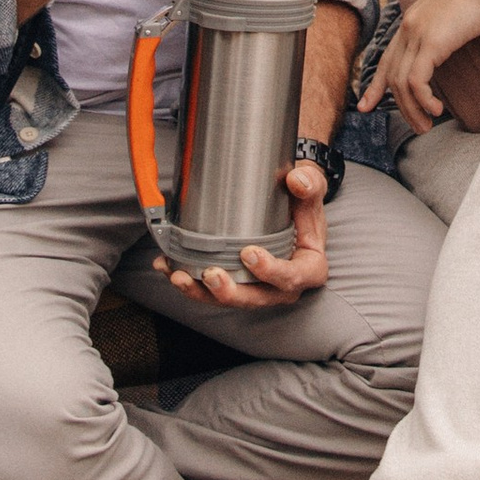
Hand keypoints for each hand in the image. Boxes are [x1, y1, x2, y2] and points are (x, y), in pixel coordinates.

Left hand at [168, 157, 332, 312]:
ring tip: (179, 275)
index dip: (270, 271)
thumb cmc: (302, 203)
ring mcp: (258, 287)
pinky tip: (167, 266)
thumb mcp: (312, 189)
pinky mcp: (237, 283)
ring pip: (229, 298)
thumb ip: (309, 184)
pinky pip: (211, 290)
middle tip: (210, 274)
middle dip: (230, 292)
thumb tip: (296, 181)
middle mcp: (282, 285)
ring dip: (201, 293)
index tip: (249, 253)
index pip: (292, 277)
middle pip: (257, 298)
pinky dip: (188, 281)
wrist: (290, 209)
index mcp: (308, 268)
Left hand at [366, 0, 479, 132]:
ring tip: (427, 125)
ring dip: (413, 110)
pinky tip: (436, 109)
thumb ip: (442, 32)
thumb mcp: (453, 16)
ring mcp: (418, 33)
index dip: (375, 85)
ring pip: (402, 82)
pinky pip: (416, 80)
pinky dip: (424, 100)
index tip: (367, 105)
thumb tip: (444, 51)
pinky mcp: (431, 42)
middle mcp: (408, 27)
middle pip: (392, 76)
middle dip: (400, 107)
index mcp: (411, 21)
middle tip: (417, 127)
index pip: (385, 59)